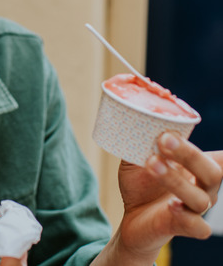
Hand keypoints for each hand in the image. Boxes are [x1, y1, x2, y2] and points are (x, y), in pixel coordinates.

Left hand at [112, 133, 222, 261]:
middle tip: (164, 139)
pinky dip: (186, 216)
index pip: (222, 158)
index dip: (222, 154)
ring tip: (152, 164)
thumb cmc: (141, 183)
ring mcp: (196, 209)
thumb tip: (137, 118)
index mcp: (197, 167)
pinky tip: (171, 205)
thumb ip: (140, 141)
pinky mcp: (184, 227)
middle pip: (213, 172)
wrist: (131, 216)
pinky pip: (198, 227)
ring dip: (175, 180)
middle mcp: (204, 187)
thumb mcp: (137, 158)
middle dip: (189, 154)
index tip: (190, 137)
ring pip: (200, 198)